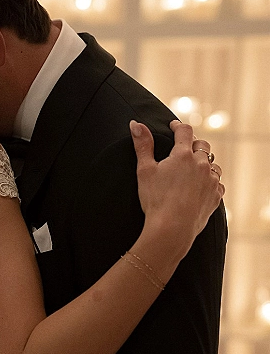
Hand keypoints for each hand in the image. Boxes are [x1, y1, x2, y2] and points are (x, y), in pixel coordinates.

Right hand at [130, 119, 223, 252]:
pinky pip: (218, 183)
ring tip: (195, 168)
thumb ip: (142, 145)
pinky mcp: (216, 196)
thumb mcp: (145, 171)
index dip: (178, 126)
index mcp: (183, 155)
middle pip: (202, 146)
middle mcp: (201, 164)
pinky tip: (203, 186)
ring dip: (205, 163)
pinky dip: (211, 181)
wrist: (172, 229)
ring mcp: (211, 180)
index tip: (174, 126)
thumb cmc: (156, 200)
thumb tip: (135, 123)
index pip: (184, 131)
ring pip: (213, 164)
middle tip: (184, 148)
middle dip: (193, 144)